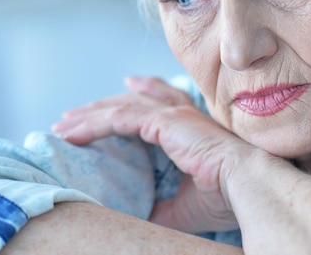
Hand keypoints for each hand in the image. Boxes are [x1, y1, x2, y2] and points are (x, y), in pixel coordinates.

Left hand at [53, 76, 253, 232]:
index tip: (121, 90)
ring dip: (89, 116)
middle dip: (102, 107)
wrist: (245, 185)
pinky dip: (94, 124)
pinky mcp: (165, 122)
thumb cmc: (225, 195)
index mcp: (190, 128)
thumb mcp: (183, 206)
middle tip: (75, 115)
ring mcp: (172, 116)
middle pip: (133, 102)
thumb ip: (161, 208)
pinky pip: (119, 119)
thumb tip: (139, 221)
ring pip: (120, 109)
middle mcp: (181, 115)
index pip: (159, 103)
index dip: (139, 94)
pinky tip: (74, 132)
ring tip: (65, 124)